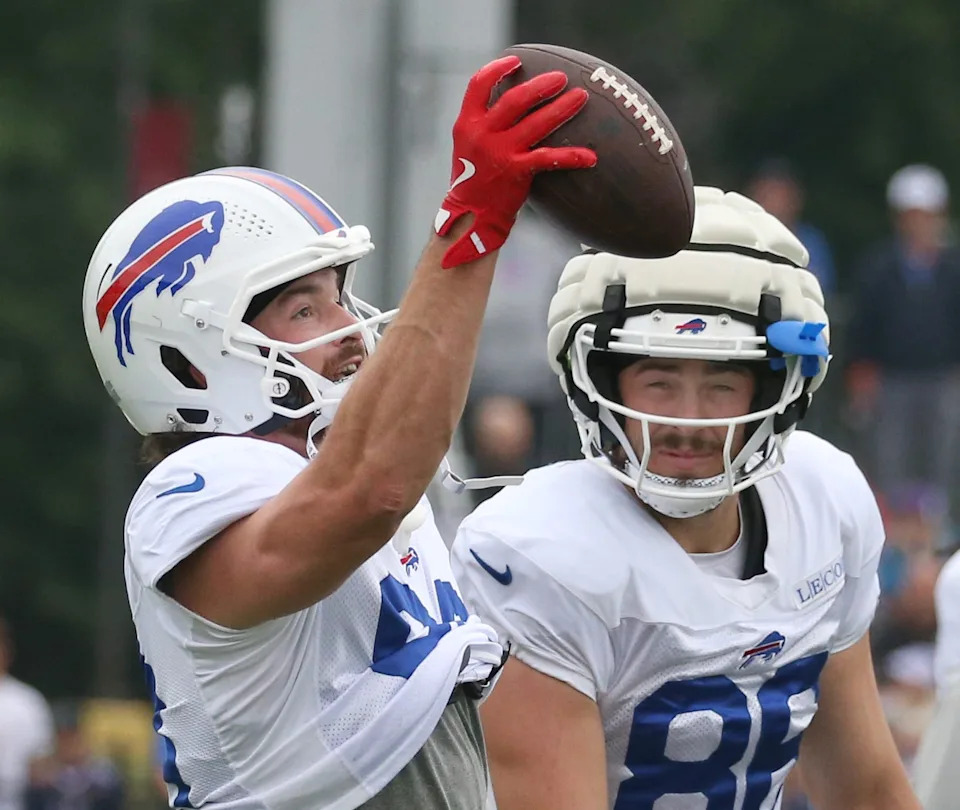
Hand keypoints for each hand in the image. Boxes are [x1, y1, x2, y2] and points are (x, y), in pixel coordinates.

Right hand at [435, 55, 596, 268]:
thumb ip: (485, 123)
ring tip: (580, 98)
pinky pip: (549, 158)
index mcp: (467, 124)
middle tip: (561, 78)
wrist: (470, 216)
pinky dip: (572, 156)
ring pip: (536, 123)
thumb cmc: (474, 180)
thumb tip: (513, 101)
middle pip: (515, 99)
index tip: (516, 61)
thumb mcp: (469, 146)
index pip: (479, 85)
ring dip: (561, 109)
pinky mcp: (516, 172)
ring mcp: (500, 153)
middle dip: (541, 85)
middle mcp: (482, 135)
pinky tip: (590, 156)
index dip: (498, 69)